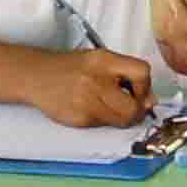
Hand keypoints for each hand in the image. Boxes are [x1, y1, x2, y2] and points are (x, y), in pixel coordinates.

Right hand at [34, 46, 154, 129]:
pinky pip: (103, 125)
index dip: (145, 87)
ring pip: (121, 121)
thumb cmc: (70, 67)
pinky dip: (103, 120)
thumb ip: (125, 75)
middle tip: (130, 106)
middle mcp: (96, 80)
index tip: (140, 90)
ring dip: (122, 117)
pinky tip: (91, 108)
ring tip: (110, 106)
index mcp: (104, 60)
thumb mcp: (99, 60)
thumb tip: (150, 100)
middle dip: (136, 110)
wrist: (36, 75)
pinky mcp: (78, 118)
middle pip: (133, 107)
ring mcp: (86, 102)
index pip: (141, 72)